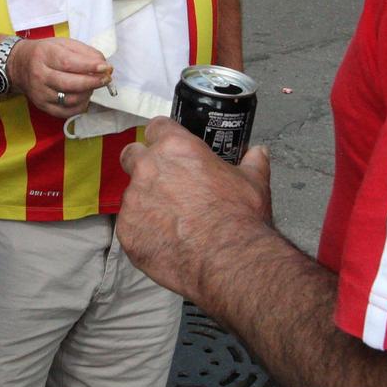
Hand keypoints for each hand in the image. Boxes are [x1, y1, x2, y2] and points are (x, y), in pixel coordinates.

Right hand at [7, 37, 110, 119]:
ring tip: (93, 85)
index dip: (90, 67)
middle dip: (92, 82)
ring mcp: (40, 93)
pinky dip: (80, 106)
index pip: (69, 63)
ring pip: (70, 99)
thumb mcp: (63, 44)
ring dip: (88, 93)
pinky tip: (85, 96)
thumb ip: (85, 52)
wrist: (19, 65)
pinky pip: (66, 112)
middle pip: (69, 84)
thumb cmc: (45, 53)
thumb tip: (104, 65)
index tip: (106, 67)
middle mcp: (39, 75)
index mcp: (44, 55)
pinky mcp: (42, 106)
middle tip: (106, 79)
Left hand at [117, 118, 273, 299]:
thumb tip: (259, 153)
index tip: (167, 148)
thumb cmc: (238, 218)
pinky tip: (166, 243)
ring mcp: (133, 201)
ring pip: (131, 196)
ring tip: (172, 223)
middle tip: (162, 184)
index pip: (156, 128)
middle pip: (131, 156)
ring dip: (146, 205)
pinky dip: (144, 234)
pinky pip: (130, 228)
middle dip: (142, 166)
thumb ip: (252, 163)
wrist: (227, 259)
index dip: (162, 137)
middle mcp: (148, 169)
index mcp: (176, 148)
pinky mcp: (127, 232)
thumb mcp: (253, 183)